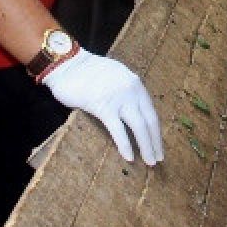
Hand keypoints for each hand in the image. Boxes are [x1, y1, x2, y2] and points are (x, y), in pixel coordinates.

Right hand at [41, 49, 162, 165]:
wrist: (68, 65)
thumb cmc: (87, 73)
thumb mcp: (116, 77)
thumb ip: (126, 92)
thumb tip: (132, 111)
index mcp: (135, 84)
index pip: (151, 112)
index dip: (156, 131)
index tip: (158, 145)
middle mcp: (131, 90)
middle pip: (149, 121)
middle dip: (155, 142)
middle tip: (158, 159)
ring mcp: (119, 98)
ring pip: (139, 127)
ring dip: (146, 146)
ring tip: (149, 162)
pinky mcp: (103, 106)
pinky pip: (118, 130)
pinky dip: (125, 145)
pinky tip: (129, 157)